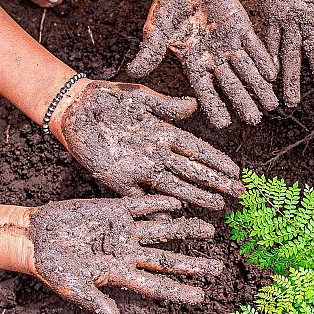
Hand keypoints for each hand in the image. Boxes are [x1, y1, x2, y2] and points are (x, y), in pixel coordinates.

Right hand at [27, 197, 222, 313]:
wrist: (33, 238)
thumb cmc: (51, 268)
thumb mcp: (75, 289)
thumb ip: (97, 305)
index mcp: (120, 275)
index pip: (156, 285)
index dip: (179, 291)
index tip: (202, 297)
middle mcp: (127, 254)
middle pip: (167, 260)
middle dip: (193, 264)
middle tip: (219, 267)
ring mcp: (123, 231)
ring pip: (162, 231)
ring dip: (184, 229)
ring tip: (209, 229)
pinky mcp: (114, 209)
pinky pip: (142, 206)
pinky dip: (159, 204)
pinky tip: (179, 204)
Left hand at [58, 80, 245, 208]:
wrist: (75, 107)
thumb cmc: (108, 98)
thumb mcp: (140, 97)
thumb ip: (167, 105)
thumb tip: (193, 106)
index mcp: (163, 133)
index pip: (196, 149)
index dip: (216, 160)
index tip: (236, 170)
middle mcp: (156, 153)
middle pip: (192, 171)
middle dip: (216, 182)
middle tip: (238, 194)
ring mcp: (139, 168)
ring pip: (174, 185)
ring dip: (195, 196)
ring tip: (217, 206)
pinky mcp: (118, 179)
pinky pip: (141, 197)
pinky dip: (156, 206)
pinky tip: (173, 216)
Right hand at [126, 0, 278, 128]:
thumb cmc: (167, 5)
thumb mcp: (156, 29)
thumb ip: (150, 52)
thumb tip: (133, 72)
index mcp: (193, 63)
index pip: (205, 91)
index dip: (214, 106)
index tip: (223, 124)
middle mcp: (214, 58)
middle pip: (230, 85)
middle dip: (243, 102)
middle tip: (255, 119)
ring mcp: (230, 44)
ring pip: (247, 70)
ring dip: (259, 86)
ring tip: (271, 104)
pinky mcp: (242, 28)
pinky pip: (255, 47)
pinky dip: (264, 59)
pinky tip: (273, 73)